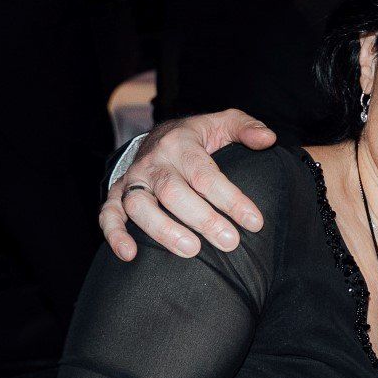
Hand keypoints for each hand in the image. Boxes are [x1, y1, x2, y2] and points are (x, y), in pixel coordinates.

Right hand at [100, 110, 276, 260]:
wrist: (156, 138)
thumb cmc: (197, 138)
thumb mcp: (223, 123)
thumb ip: (247, 128)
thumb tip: (268, 138)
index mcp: (181, 145)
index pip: (206, 174)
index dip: (231, 199)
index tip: (254, 222)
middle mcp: (154, 163)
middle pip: (175, 193)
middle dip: (203, 219)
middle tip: (230, 242)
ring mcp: (133, 180)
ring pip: (140, 206)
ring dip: (163, 230)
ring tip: (191, 250)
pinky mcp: (117, 195)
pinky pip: (108, 215)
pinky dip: (115, 234)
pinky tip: (130, 255)